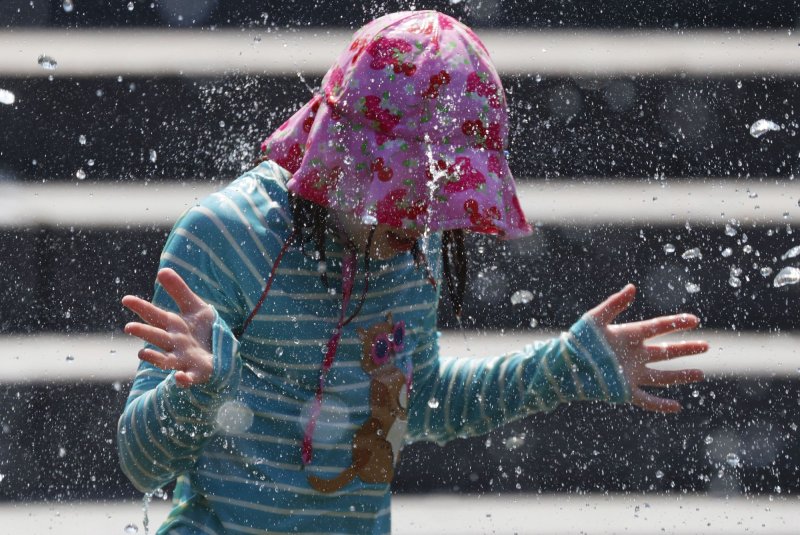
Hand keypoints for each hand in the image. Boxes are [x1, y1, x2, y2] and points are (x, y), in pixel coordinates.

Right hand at [122, 268, 215, 386]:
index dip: (141, 307)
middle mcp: (174, 344)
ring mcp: (184, 360)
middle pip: (157, 337)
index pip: (155, 315)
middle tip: (129, 327)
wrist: (223, 354)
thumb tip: (162, 270)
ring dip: (154, 358)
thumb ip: (179, 291)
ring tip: (142, 354)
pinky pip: (189, 378)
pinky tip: (180, 378)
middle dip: (144, 333)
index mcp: (173, 327)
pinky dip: (183, 379)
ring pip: (166, 359)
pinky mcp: (198, 373)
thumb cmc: (205, 331)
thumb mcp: (195, 308)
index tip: (126, 299)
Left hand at [586, 284, 706, 412]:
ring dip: (681, 375)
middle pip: (665, 351)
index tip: (694, 320)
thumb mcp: (595, 319)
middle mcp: (634, 355)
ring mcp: (631, 374)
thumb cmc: (578, 340)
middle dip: (686, 349)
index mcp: (628, 335)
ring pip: (662, 376)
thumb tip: (632, 287)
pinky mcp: (624, 391)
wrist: (563, 365)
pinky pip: (647, 400)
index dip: (676, 323)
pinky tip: (677, 406)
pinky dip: (661, 405)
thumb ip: (614, 304)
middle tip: (706, 345)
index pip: (657, 328)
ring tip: (700, 374)